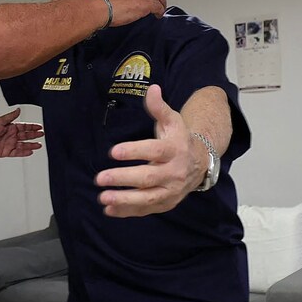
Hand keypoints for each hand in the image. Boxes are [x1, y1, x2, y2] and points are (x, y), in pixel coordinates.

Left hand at [0, 108, 43, 157]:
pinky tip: (30, 151)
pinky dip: (24, 152)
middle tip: (42, 134)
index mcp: (10, 127)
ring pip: (23, 145)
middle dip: (34, 135)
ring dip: (31, 144)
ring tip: (39, 145)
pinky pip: (18, 153)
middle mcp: (10, 135)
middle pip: (25, 135)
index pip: (24, 127)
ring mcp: (9, 144)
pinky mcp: (7, 152)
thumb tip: (18, 110)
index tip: (39, 127)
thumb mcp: (0, 120)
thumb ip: (11, 116)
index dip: (32, 127)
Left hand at [95, 85, 205, 216]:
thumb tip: (152, 88)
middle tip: (100, 178)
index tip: (113, 151)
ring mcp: (170, 191)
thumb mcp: (173, 120)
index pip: (154, 151)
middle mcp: (174, 172)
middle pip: (148, 178)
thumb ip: (159, 107)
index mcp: (174, 150)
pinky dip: (127, 212)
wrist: (201, 163)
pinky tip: (109, 210)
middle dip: (123, 179)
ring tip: (102, 198)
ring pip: (147, 198)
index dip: (134, 151)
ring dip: (124, 200)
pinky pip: (146, 210)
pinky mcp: (165, 203)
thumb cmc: (179, 139)